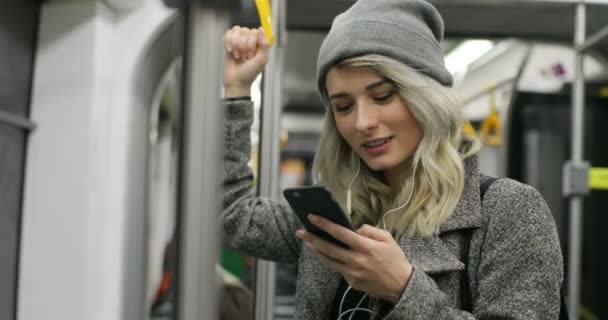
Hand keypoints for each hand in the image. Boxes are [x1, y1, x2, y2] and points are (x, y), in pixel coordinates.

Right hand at [223, 26, 270, 97]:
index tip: (251, 55)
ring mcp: (239, 41)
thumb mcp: (262, 60)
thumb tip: (261, 29)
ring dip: (236, 44)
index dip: (252, 42)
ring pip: (236, 31)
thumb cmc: (250, 73)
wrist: (236, 82)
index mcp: (260, 44)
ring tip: (238, 56)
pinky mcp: (229, 43)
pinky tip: (230, 51)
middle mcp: (250, 40)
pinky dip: (228, 42)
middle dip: (243, 46)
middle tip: (244, 58)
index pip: (255, 32)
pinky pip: (228, 33)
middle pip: (245, 31)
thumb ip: (265, 44)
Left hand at [296, 215, 412, 303]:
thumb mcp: (387, 238)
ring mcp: (353, 273)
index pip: (341, 233)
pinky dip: (331, 261)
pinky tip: (325, 254)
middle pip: (329, 248)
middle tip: (301, 232)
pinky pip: (338, 270)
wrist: (402, 285)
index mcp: (366, 247)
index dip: (325, 224)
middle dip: (312, 239)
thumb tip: (353, 228)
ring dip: (316, 251)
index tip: (313, 218)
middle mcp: (357, 260)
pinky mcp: (352, 283)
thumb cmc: (395, 259)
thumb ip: (369, 230)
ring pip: (328, 261)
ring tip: (308, 243)